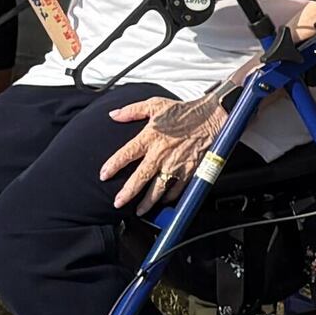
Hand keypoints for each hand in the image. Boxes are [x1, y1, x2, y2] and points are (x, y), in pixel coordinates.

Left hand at [101, 94, 223, 209]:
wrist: (212, 116)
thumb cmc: (183, 111)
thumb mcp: (155, 104)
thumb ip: (132, 110)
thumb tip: (114, 115)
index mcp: (150, 136)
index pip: (126, 154)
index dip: (113, 165)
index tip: (103, 175)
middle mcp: (161, 153)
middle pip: (140, 177)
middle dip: (127, 192)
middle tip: (118, 203)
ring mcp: (176, 163)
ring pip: (158, 188)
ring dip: (148, 202)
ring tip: (139, 211)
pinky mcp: (190, 170)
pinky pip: (178, 189)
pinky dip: (170, 197)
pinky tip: (163, 201)